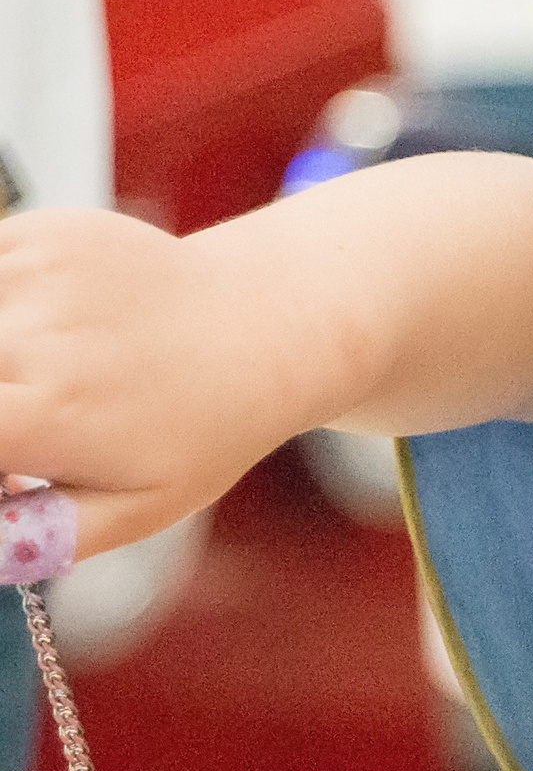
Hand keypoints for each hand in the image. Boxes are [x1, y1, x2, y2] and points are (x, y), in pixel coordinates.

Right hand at [0, 208, 326, 557]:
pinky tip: (46, 328)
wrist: (269, 324)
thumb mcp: (137, 508)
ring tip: (40, 379)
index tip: (7, 455)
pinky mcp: (44, 231)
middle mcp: (37, 335)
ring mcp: (39, 271)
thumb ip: (32, 539)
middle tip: (26, 416)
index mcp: (50, 413)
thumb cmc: (204, 427)